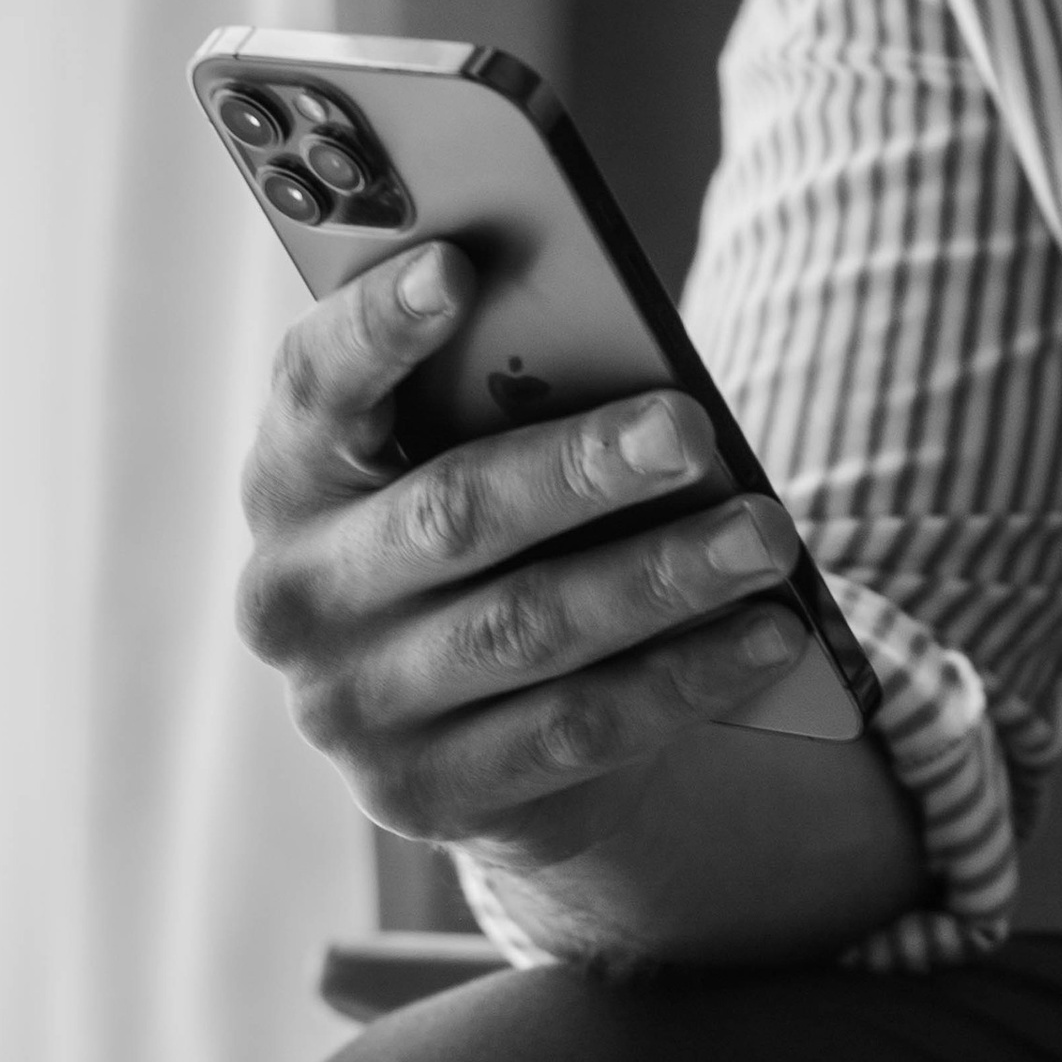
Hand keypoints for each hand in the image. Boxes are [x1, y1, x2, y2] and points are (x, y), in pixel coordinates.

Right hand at [236, 240, 811, 875]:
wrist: (479, 720)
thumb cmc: (499, 522)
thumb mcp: (479, 451)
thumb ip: (508, 395)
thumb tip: (629, 364)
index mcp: (293, 471)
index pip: (315, 383)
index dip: (377, 325)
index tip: (456, 267)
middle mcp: (296, 592)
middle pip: (450, 512)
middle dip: (581, 468)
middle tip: (691, 431)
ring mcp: (353, 707)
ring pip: (526, 628)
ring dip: (662, 577)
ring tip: (768, 535)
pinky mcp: (428, 793)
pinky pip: (575, 728)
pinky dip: (684, 677)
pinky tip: (769, 631)